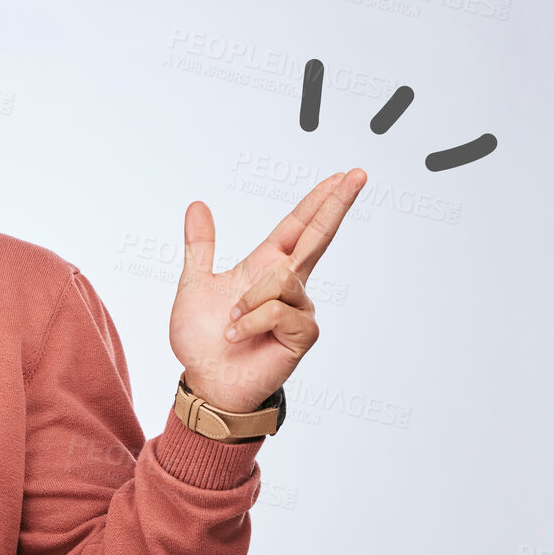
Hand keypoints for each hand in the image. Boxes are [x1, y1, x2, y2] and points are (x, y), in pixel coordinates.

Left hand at [168, 169, 366, 411]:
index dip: (319, 201)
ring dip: (248, 301)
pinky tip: (239, 337)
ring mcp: (299, 309)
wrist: (205, 381)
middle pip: (319, 236)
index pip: (298, 226)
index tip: (341, 176)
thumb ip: (200, 245)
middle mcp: (289, 284)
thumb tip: (198, 205)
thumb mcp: (194, 283)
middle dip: (336, 205)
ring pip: (282, 280)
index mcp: (267, 266)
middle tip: (358, 173)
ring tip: (230, 323)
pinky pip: (278, 312)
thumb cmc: (203, 339)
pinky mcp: (302, 334)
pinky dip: (249, 322)